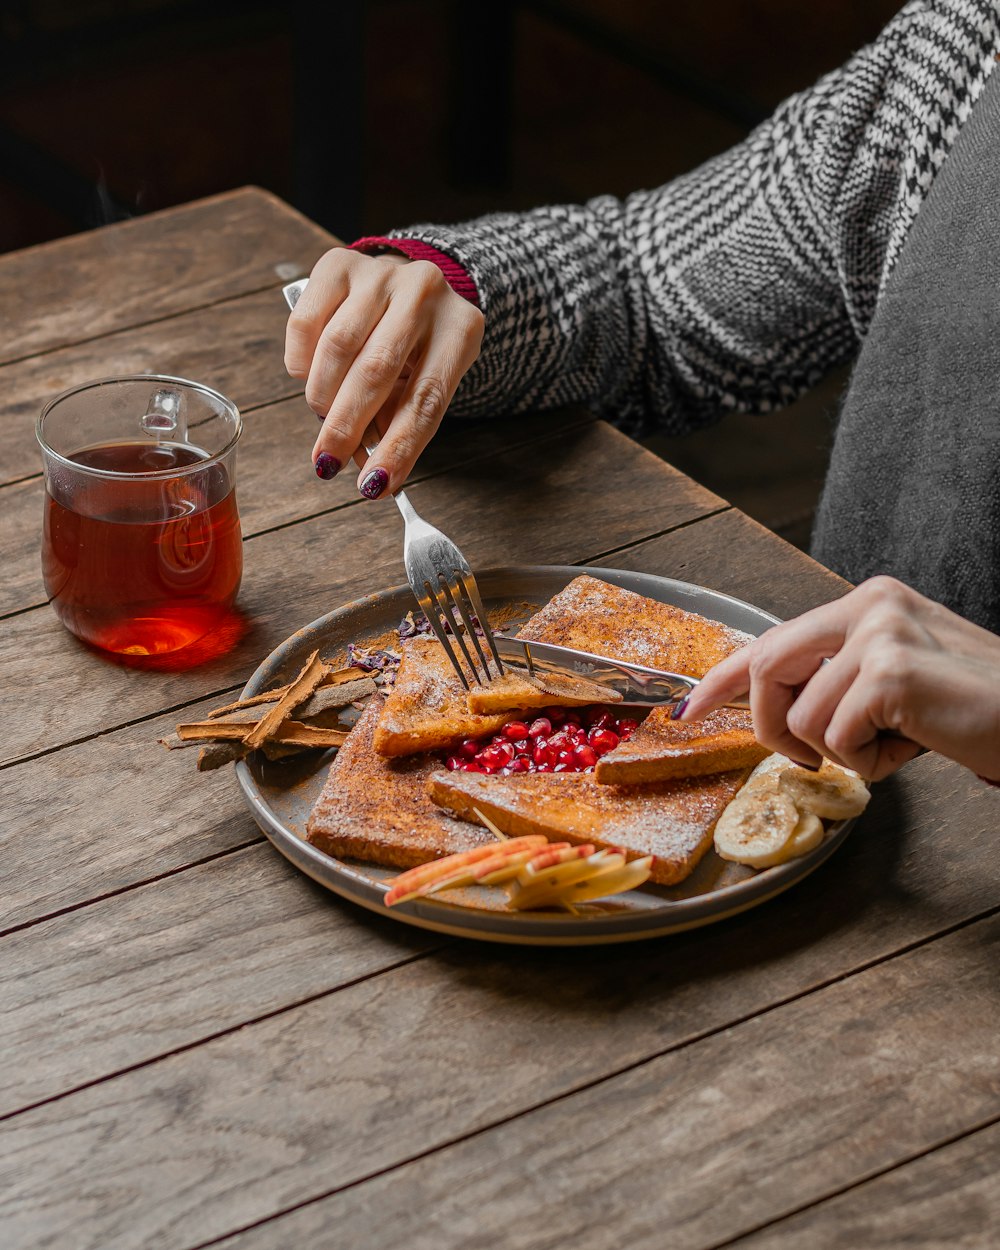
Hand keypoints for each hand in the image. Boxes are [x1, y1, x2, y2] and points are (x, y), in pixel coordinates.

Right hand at [284, 247, 483, 495]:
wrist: (413, 285)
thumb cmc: (420, 350)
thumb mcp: (426, 383)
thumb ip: (401, 421)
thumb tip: (371, 475)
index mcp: (460, 329)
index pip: (426, 400)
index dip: (398, 447)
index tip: (373, 486)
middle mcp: (424, 292)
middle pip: (377, 371)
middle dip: (346, 426)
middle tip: (328, 464)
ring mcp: (380, 273)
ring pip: (336, 348)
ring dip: (322, 398)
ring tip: (323, 420)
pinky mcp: (338, 264)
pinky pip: (305, 324)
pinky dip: (302, 363)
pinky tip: (312, 376)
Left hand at [679, 577, 999, 780]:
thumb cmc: (971, 709)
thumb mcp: (894, 681)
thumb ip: (837, 680)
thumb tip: (777, 711)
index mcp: (866, 602)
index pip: (772, 637)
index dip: (721, 677)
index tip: (687, 708)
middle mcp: (869, 606)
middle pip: (766, 668)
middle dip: (771, 726)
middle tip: (809, 755)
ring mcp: (881, 634)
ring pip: (803, 717)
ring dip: (841, 752)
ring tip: (896, 741)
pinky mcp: (891, 673)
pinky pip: (838, 739)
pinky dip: (869, 762)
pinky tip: (914, 746)